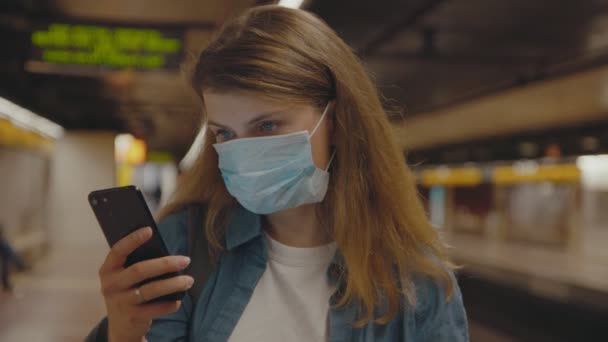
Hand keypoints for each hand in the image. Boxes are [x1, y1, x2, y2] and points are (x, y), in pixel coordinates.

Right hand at [98, 227, 193, 341]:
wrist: (121, 327)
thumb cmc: (128, 291)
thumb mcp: (124, 277)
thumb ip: (136, 263)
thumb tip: (163, 250)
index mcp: (108, 270)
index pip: (118, 251)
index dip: (132, 240)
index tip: (149, 230)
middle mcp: (111, 286)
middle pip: (140, 270)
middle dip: (165, 264)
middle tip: (186, 260)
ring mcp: (121, 303)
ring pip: (150, 290)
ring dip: (173, 284)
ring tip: (189, 280)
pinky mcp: (132, 317)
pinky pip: (155, 309)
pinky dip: (169, 304)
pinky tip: (179, 300)